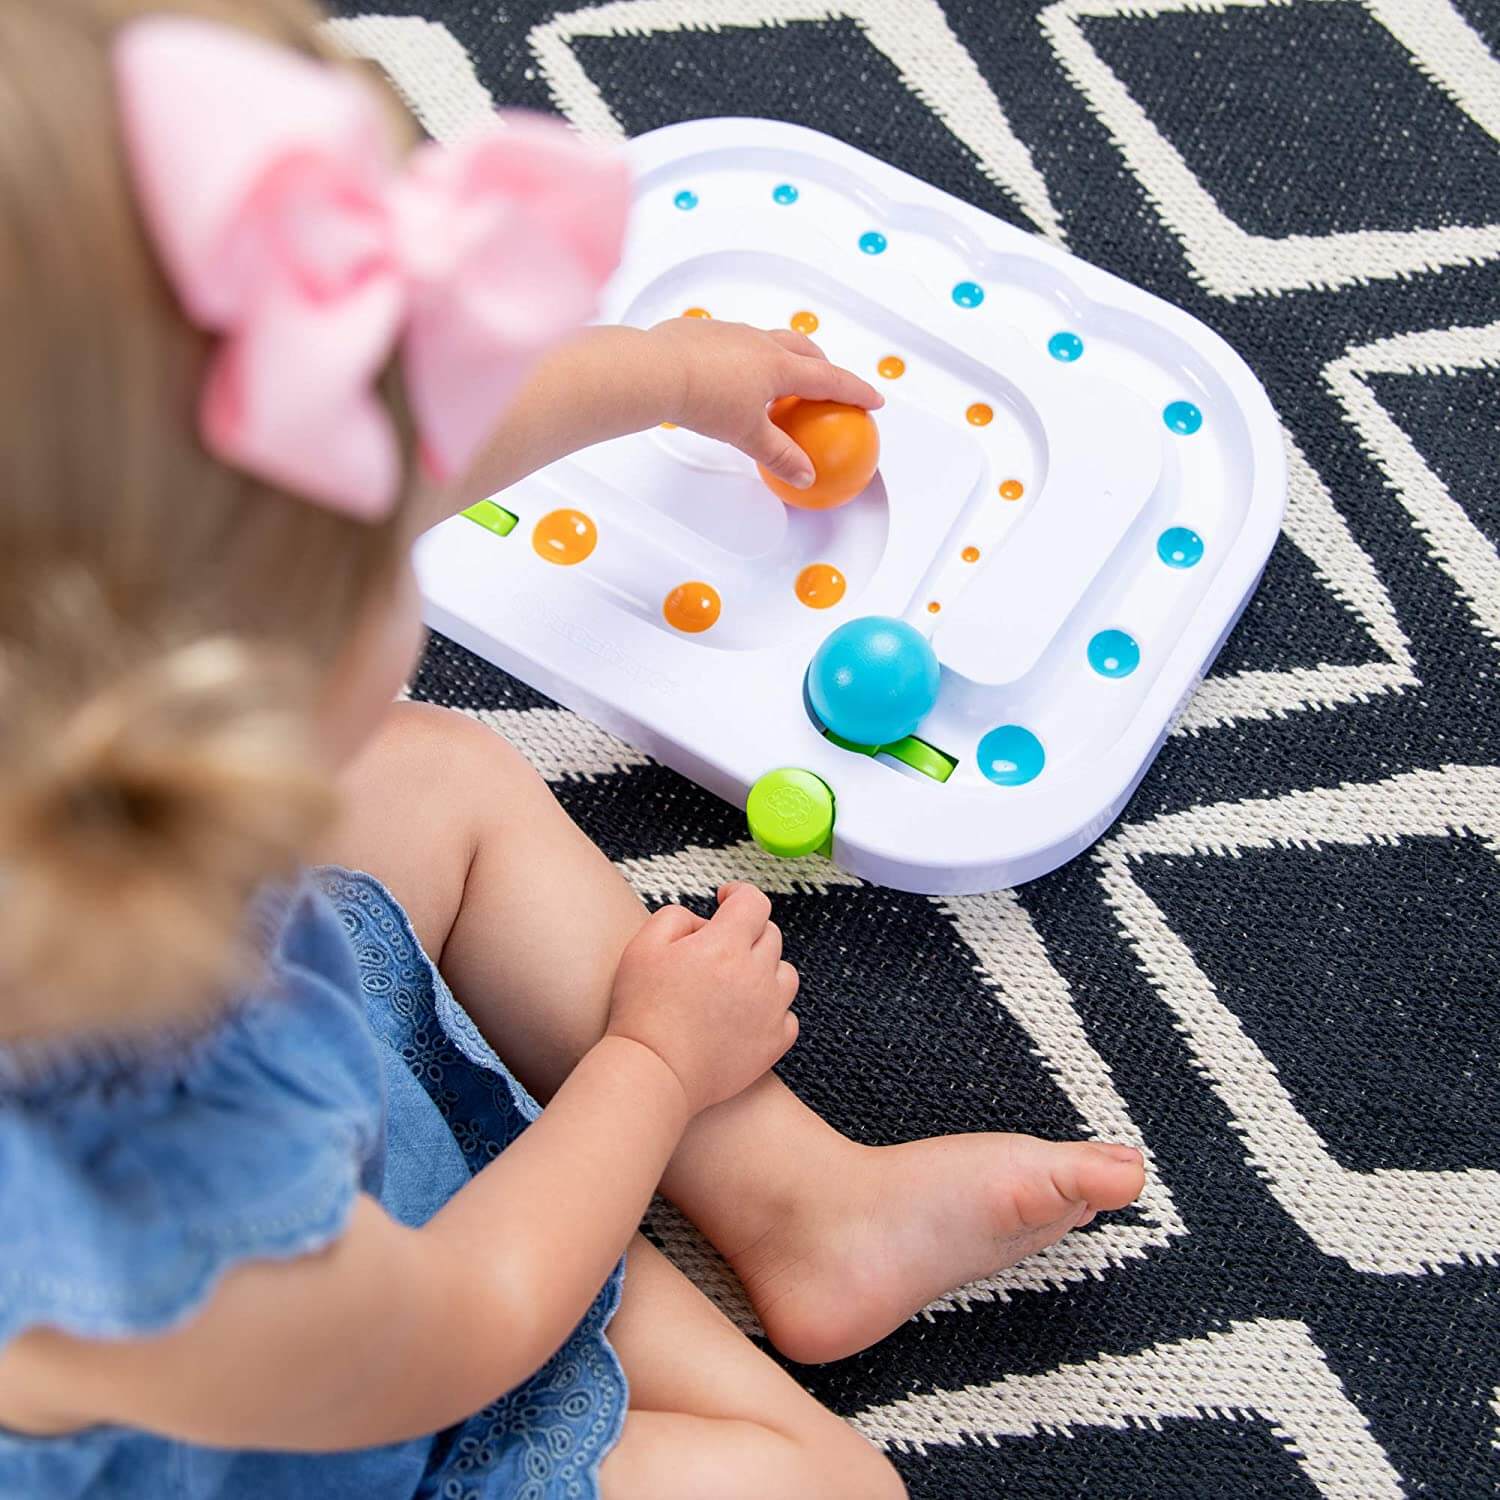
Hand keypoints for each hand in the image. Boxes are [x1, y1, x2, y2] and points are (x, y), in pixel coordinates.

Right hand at [606, 883, 799, 1114]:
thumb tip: (704, 921)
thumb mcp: (643, 946)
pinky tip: (744, 1015)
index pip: (753, 901)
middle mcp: (756, 973)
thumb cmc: (642, 1011)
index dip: (738, 894)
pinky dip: (771, 1010)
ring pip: (784, 972)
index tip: (725, 899)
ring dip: (764, 969)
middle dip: (746, 933)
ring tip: (734, 983)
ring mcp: (770, 1009)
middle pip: (770, 935)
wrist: (654, 1072)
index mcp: (725, 945)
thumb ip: (676, 917)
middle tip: (716, 950)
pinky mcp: (774, 1042)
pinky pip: (787, 1014)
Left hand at [648, 317, 882, 488]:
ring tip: (783, 379)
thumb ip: (779, 455)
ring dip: (786, 356)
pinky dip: (751, 357)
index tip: (873, 399)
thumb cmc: (704, 400)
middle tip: (828, 384)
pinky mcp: (706, 332)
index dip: (855, 390)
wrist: (655, 370)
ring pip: (771, 340)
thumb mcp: (746, 435)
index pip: (829, 378)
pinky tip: (736, 375)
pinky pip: (740, 342)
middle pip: (804, 349)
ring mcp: (733, 332)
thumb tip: (805, 476)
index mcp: (779, 365)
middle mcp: (760, 342)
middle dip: (823, 364)